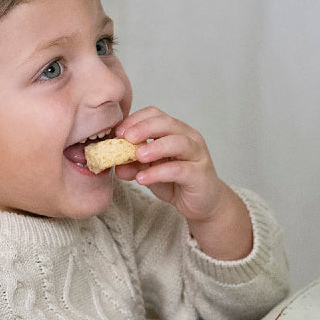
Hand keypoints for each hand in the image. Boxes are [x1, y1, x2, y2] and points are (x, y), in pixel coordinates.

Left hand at [115, 107, 252, 258]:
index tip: (119, 132)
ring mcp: (197, 155)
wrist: (203, 204)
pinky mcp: (200, 175)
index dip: (136, 119)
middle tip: (125, 138)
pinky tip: (143, 178)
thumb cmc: (178, 182)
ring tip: (137, 156)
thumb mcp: (150, 172)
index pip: (156, 114)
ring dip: (155, 147)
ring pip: (178, 143)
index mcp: (176, 131)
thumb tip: (115, 164)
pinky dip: (158, 172)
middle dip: (144, 128)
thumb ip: (134, 165)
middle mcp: (189, 138)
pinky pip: (179, 169)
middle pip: (167, 123)